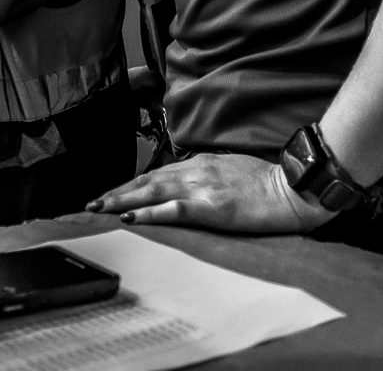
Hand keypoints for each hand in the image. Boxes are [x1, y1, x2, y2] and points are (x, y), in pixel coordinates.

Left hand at [86, 153, 334, 232]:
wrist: (292, 189)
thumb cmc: (266, 183)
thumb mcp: (230, 170)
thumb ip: (206, 174)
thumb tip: (187, 180)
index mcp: (199, 164)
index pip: (156, 173)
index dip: (130, 183)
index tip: (110, 192)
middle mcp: (194, 172)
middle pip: (146, 181)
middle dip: (116, 191)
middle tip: (91, 202)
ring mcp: (201, 188)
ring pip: (151, 191)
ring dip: (122, 200)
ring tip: (99, 207)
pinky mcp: (211, 207)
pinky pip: (172, 209)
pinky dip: (148, 213)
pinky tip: (130, 217)